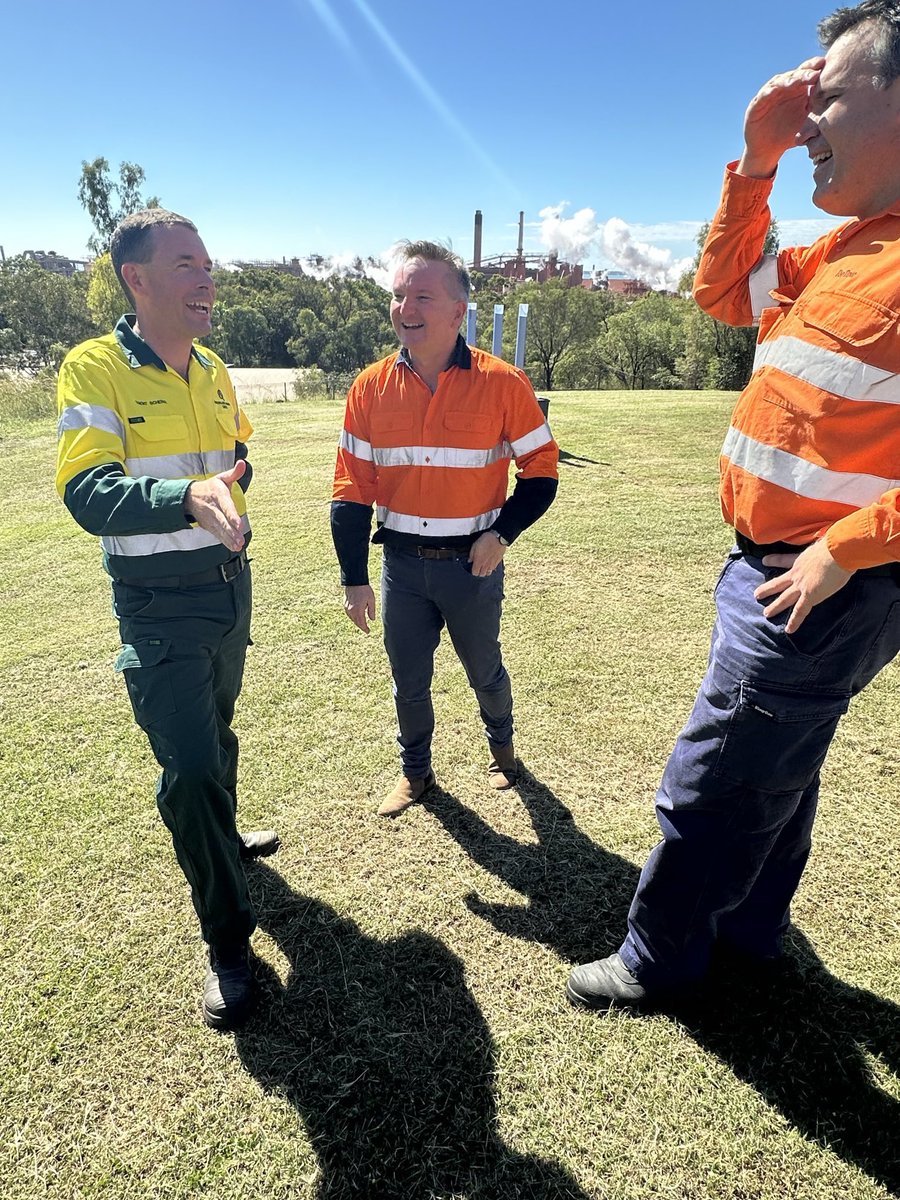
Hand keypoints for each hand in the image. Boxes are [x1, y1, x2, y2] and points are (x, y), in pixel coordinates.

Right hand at [184, 460, 245, 551]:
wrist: (189, 498)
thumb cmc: (210, 487)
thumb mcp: (221, 478)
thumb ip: (234, 473)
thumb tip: (242, 464)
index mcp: (218, 495)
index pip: (226, 506)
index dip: (232, 516)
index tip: (239, 524)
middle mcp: (213, 508)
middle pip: (223, 521)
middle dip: (231, 531)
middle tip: (240, 539)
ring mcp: (210, 519)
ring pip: (221, 530)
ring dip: (230, 539)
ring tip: (239, 545)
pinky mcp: (209, 526)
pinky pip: (218, 535)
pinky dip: (225, 542)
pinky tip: (234, 547)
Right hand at [344, 584, 375, 632]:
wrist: (354, 581)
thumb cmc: (364, 590)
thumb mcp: (371, 600)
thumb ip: (371, 611)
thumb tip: (372, 619)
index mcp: (358, 611)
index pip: (361, 623)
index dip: (365, 628)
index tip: (368, 631)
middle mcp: (351, 611)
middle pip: (356, 622)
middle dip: (361, 626)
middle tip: (366, 629)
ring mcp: (347, 608)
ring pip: (352, 618)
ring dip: (357, 622)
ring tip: (362, 623)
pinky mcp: (345, 604)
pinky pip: (349, 614)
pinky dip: (353, 617)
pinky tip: (356, 616)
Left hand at [469, 531, 506, 576]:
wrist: (498, 538)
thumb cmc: (486, 540)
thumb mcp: (475, 545)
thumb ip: (471, 555)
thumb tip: (470, 560)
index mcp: (479, 561)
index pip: (475, 573)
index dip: (473, 571)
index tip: (473, 568)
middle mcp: (486, 565)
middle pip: (482, 575)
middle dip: (479, 572)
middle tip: (478, 567)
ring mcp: (493, 564)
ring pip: (488, 573)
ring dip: (485, 571)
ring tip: (484, 567)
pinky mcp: (498, 562)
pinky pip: (494, 568)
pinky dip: (491, 567)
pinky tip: (490, 563)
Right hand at [738, 56, 824, 177]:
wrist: (768, 151)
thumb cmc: (789, 136)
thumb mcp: (807, 127)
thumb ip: (819, 119)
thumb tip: (837, 115)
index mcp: (799, 91)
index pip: (808, 75)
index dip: (816, 69)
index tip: (827, 66)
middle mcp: (784, 90)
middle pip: (795, 75)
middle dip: (805, 73)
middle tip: (816, 72)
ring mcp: (770, 96)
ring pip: (779, 82)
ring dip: (788, 80)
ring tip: (797, 80)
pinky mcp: (756, 105)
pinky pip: (762, 96)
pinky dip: (768, 92)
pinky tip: (774, 90)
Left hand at [754, 539, 851, 632]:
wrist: (839, 551)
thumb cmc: (837, 544)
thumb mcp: (826, 542)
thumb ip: (825, 546)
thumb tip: (835, 543)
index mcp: (802, 559)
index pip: (786, 560)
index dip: (775, 560)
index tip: (765, 561)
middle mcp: (798, 573)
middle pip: (779, 582)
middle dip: (767, 588)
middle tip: (756, 594)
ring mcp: (802, 585)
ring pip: (784, 598)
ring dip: (775, 606)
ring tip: (766, 614)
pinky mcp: (810, 595)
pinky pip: (800, 611)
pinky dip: (794, 621)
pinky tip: (788, 630)